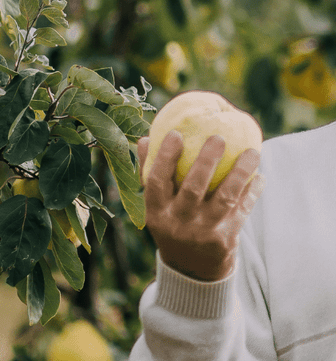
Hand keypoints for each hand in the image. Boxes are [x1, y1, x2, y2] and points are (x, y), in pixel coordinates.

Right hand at [138, 131, 264, 280]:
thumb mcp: (156, 206)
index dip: (165, 157)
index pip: (157, 181)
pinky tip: (260, 176)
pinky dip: (252, 192)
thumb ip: (150, 173)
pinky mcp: (225, 240)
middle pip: (193, 188)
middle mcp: (178, 224)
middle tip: (218, 137)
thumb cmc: (171, 225)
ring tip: (252, 152)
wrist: (191, 272)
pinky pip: (242, 211)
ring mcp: (203, 233)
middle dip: (207, 160)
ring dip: (240, 173)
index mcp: (156, 213)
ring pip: (225, 198)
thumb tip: (145, 139)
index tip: (175, 133)